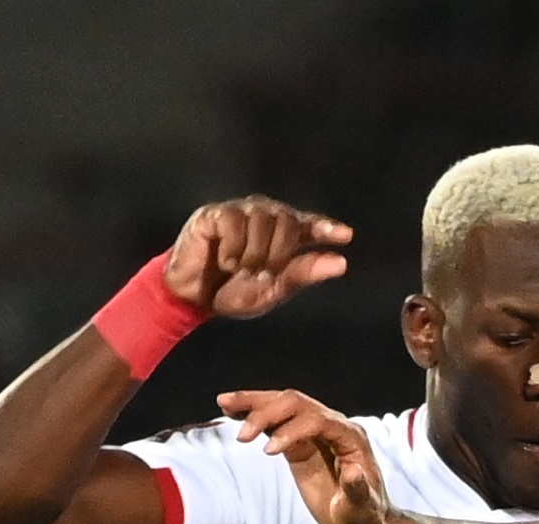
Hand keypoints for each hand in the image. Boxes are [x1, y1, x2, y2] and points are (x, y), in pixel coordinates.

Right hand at [162, 197, 350, 319]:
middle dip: (279, 252)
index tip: (345, 235)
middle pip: (287, 220)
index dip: (326, 228)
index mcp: (282, 235)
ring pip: (262, 218)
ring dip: (255, 252)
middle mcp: (264, 217)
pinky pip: (234, 221)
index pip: (309, 225)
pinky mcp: (214, 213)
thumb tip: (341, 263)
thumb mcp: (274, 289)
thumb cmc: (235, 291)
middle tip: (262, 274)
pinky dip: (233, 247)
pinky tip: (225, 261)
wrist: (194, 297)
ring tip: (241, 270)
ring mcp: (239, 212)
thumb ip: (304, 274)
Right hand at [219, 389, 394, 523]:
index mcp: (350, 438)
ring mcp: (316, 431)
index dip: (291, 431)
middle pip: (297, 404)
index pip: (317, 420)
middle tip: (242, 435)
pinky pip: (276, 421)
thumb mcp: (362, 510)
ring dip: (255, 404)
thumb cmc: (365, 517)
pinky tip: (232, 411)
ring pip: (283, 405)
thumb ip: (358, 492)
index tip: (268, 451)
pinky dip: (254, 414)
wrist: (364, 521)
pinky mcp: (300, 441)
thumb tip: (354, 473)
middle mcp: (334, 426)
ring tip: (226, 403)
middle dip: (267, 413)